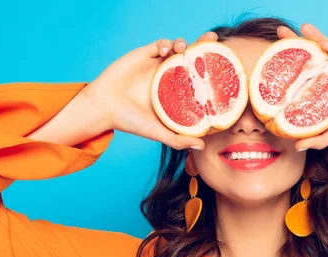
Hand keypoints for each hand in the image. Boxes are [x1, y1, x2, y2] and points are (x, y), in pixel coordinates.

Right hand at [80, 32, 218, 149]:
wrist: (104, 108)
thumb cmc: (130, 122)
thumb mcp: (158, 133)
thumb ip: (178, 139)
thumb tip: (202, 146)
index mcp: (176, 91)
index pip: (198, 77)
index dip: (210, 69)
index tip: (222, 64)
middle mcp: (169, 76)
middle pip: (191, 57)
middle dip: (203, 45)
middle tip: (213, 39)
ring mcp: (157, 65)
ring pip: (177, 48)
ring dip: (184, 44)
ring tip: (183, 49)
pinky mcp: (144, 55)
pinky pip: (160, 44)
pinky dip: (166, 44)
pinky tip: (166, 51)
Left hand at [277, 23, 327, 149]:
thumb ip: (319, 138)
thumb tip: (296, 148)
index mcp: (323, 87)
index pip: (301, 73)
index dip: (287, 65)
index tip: (270, 59)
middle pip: (309, 55)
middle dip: (294, 43)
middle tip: (279, 31)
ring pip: (326, 47)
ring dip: (313, 37)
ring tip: (300, 28)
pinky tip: (325, 44)